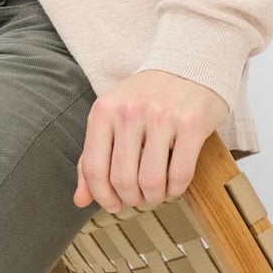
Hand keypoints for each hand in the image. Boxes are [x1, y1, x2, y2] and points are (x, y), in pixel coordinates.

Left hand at [73, 70, 228, 212]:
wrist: (189, 67)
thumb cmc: (146, 98)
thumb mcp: (112, 119)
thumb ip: (93, 157)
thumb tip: (80, 200)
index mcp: (104, 111)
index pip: (94, 169)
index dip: (102, 196)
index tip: (112, 205)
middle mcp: (129, 112)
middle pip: (123, 180)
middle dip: (131, 199)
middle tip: (139, 198)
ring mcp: (162, 117)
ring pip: (152, 181)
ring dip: (154, 197)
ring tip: (157, 193)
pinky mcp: (192, 125)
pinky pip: (180, 174)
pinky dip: (176, 189)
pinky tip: (174, 186)